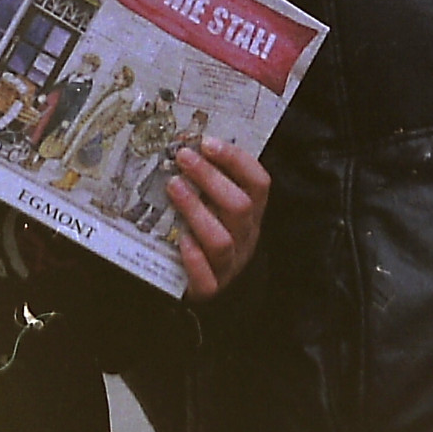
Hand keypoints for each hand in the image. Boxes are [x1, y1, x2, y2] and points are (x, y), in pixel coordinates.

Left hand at [168, 137, 269, 302]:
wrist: (202, 285)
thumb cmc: (206, 233)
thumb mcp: (216, 205)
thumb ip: (210, 182)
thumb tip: (188, 145)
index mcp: (252, 214)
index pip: (258, 183)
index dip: (236, 160)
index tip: (207, 143)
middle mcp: (246, 237)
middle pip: (240, 206)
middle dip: (210, 177)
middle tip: (182, 158)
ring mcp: (230, 265)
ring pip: (222, 239)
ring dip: (196, 210)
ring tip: (173, 187)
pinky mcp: (210, 288)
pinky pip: (207, 277)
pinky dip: (193, 258)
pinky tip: (179, 239)